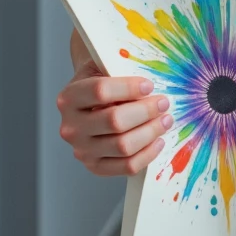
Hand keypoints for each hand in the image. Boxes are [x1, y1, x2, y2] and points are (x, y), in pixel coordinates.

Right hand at [57, 59, 172, 177]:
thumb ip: (120, 71)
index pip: (100, 91)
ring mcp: (81, 150)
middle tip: (163, 103)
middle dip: (146, 111)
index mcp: (69, 98)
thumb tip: (150, 87)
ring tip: (166, 120)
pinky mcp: (95, 167)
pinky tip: (158, 140)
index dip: (129, 88)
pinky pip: (127, 167)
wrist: (90, 102)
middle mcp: (70, 127)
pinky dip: (148, 154)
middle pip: (114, 121)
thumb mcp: (105, 68)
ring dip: (151, 132)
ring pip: (123, 146)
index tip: (149, 85)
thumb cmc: (102, 81)